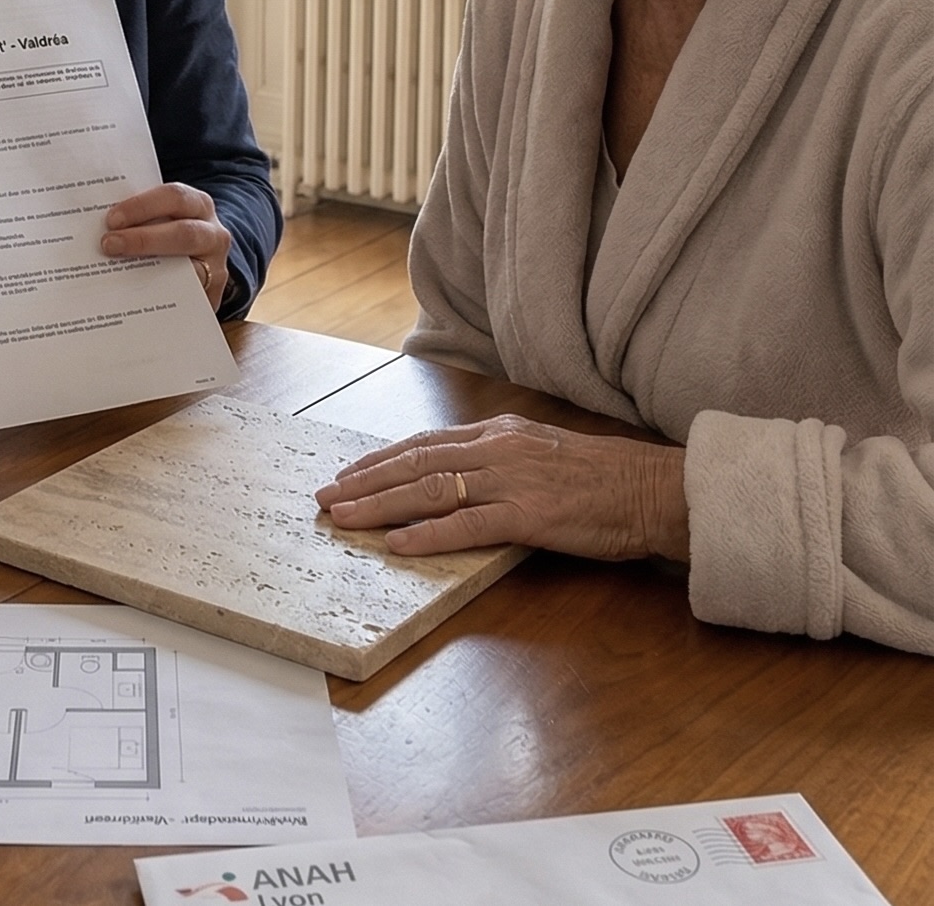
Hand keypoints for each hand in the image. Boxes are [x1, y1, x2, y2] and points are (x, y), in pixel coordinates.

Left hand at [101, 182, 230, 311]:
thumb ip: (136, 218)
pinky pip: (186, 301)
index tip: (112, 219)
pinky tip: (130, 302)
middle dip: (144, 239)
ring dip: (151, 273)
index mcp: (197, 205)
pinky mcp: (211, 298)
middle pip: (185, 233)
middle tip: (108, 244)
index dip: (142, 206)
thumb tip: (90, 222)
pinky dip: (158, 301)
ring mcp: (216, 269)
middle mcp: (213, 234)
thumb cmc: (167, 234)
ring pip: (191, 271)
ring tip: (116, 277)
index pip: (174, 197)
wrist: (197, 263)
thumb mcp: (159, 219)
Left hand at [313, 414, 689, 562]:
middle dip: (364, 482)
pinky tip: (397, 544)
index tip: (345, 475)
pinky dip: (427, 534)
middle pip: (415, 463)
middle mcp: (496, 449)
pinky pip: (467, 525)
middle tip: (325, 499)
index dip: (379, 461)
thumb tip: (452, 474)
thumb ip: (495, 460)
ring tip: (344, 519)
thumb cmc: (600, 479)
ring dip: (380, 506)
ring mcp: (511, 480)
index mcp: (497, 433)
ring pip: (430, 490)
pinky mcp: (529, 515)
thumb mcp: (539, 454)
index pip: (423, 444)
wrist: (652, 489)